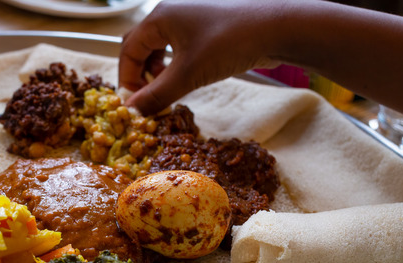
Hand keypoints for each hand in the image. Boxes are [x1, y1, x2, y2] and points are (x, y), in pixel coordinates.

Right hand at [119, 0, 286, 114]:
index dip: (127, 78)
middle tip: (146, 97)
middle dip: (139, 73)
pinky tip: (184, 76)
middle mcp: (170, 12)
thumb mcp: (188, 75)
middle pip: (140, 44)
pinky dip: (174, 62)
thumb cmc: (228, 44)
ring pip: (159, 45)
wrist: (275, 27)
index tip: (134, 103)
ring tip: (165, 87)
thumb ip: (156, 95)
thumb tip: (133, 111)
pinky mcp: (205, 24)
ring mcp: (189, 15)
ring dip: (156, 69)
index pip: (128, 49)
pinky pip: (178, 44)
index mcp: (159, 17)